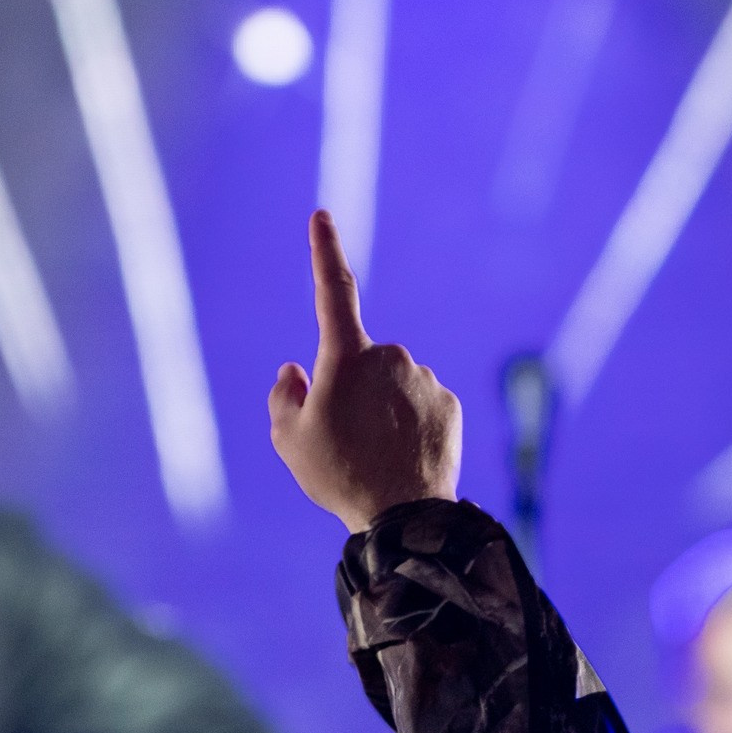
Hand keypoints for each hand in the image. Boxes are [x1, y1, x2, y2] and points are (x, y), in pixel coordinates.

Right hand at [269, 212, 461, 531]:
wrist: (405, 516)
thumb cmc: (338, 476)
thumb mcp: (288, 440)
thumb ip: (283, 397)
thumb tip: (295, 370)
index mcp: (345, 356)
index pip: (332, 291)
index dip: (324, 250)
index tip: (321, 216)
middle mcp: (390, 356)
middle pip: (358, 362)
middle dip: (348, 387)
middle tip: (342, 438)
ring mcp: (423, 377)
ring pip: (391, 385)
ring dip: (379, 409)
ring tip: (374, 455)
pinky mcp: (448, 401)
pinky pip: (418, 404)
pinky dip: (408, 423)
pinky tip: (403, 456)